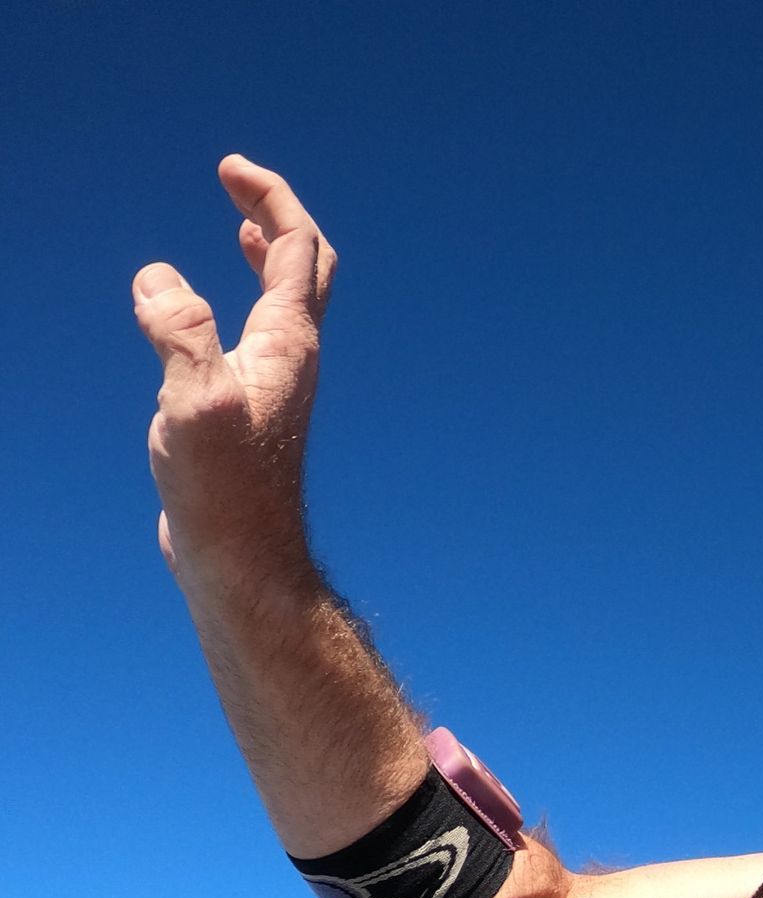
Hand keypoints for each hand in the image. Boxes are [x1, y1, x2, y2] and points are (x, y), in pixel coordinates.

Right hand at [132, 157, 335, 577]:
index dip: (268, 197)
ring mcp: (275, 390)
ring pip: (286, 308)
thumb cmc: (225, 493)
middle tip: (237, 184)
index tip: (230, 169)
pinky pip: (256, 343)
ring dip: (268, 261)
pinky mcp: (252, 419)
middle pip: (306, 270)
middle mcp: (291, 361)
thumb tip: (158, 278)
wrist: (240, 565)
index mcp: (287, 345)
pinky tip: (210, 320)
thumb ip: (180, 330)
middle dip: (275, 216)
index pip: (297, 247)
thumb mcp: (195, 400)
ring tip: (242, 232)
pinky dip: (241, 308)